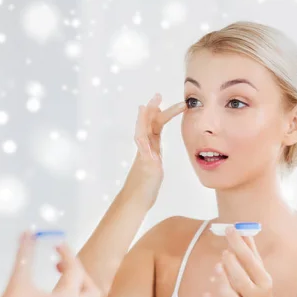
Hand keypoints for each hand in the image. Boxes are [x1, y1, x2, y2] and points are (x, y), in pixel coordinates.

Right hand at [0, 231, 99, 296]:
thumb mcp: (18, 281)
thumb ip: (25, 255)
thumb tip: (28, 235)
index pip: (75, 270)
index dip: (67, 253)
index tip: (57, 245)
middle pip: (92, 293)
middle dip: (81, 276)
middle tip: (63, 267)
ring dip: (79, 296)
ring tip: (63, 285)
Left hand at [122, 93, 185, 209]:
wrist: (136, 201)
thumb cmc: (143, 188)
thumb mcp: (147, 169)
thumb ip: (146, 154)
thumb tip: (143, 138)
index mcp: (145, 147)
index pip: (148, 125)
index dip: (151, 112)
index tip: (157, 100)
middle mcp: (145, 147)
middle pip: (150, 123)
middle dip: (155, 109)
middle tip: (159, 95)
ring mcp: (148, 152)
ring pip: (151, 129)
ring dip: (155, 116)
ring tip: (160, 105)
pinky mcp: (151, 158)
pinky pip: (154, 139)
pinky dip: (156, 130)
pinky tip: (159, 129)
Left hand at [203, 227, 275, 296]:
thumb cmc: (259, 292)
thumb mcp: (260, 273)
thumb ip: (251, 252)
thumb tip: (244, 231)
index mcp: (263, 281)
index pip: (250, 260)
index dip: (238, 243)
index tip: (229, 229)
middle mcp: (254, 295)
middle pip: (240, 278)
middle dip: (231, 264)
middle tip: (224, 253)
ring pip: (228, 295)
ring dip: (221, 281)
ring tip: (217, 268)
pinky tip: (206, 294)